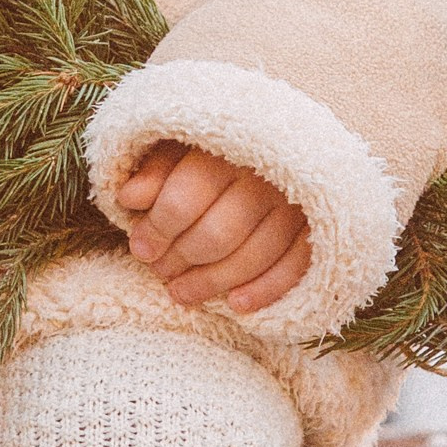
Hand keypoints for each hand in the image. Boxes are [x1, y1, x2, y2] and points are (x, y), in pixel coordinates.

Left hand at [113, 141, 310, 315]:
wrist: (287, 141)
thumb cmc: (221, 150)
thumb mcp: (184, 147)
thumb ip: (157, 170)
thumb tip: (129, 198)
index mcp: (227, 151)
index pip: (184, 200)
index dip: (157, 230)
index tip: (140, 248)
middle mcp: (266, 177)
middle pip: (218, 234)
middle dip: (181, 260)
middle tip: (160, 271)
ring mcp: (296, 205)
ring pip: (252, 256)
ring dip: (213, 283)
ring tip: (181, 293)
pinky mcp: (318, 227)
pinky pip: (294, 267)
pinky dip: (265, 290)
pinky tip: (237, 305)